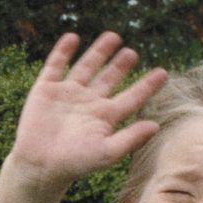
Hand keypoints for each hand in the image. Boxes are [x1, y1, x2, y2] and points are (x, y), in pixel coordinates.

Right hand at [7, 32, 165, 183]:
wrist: (38, 165)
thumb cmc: (74, 164)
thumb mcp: (106, 153)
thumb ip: (131, 138)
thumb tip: (156, 125)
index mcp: (105, 117)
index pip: (131, 97)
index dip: (147, 85)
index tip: (164, 73)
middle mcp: (89, 103)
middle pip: (109, 78)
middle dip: (121, 65)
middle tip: (133, 53)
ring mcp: (67, 94)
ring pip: (86, 67)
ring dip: (98, 52)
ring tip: (113, 36)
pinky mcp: (46, 90)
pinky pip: (56, 65)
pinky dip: (63, 51)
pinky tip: (72, 37)